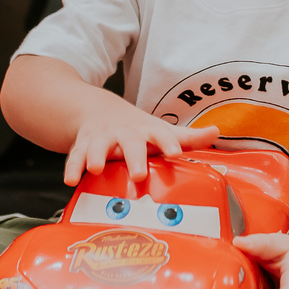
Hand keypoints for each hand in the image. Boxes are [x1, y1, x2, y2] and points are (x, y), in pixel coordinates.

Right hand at [64, 106, 218, 183]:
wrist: (98, 109)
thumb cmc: (137, 128)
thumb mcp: (161, 130)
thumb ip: (188, 137)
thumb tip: (217, 132)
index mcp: (147, 131)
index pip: (162, 135)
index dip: (169, 142)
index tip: (177, 152)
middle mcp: (125, 133)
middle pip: (130, 143)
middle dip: (134, 157)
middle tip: (138, 175)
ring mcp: (102, 138)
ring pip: (98, 146)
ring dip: (96, 156)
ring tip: (96, 169)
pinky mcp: (83, 145)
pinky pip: (75, 156)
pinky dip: (72, 167)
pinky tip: (71, 180)